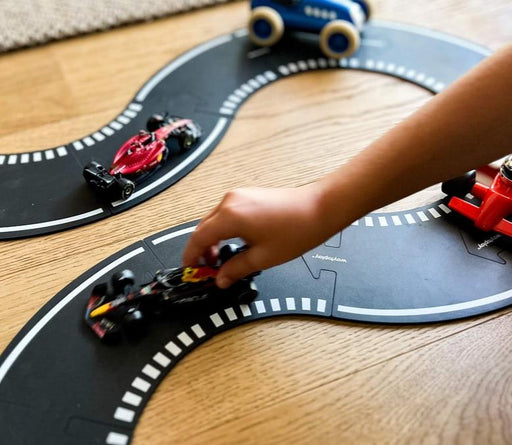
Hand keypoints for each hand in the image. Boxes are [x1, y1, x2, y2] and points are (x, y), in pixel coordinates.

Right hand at [182, 184, 328, 287]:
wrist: (319, 208)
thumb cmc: (297, 228)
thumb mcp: (262, 257)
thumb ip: (236, 269)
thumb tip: (222, 278)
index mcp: (230, 216)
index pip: (198, 238)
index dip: (191, 256)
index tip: (191, 269)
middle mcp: (230, 202)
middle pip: (203, 228)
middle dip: (201, 250)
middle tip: (207, 269)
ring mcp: (239, 196)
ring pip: (214, 220)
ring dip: (212, 239)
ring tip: (220, 259)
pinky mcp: (248, 196)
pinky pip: (226, 214)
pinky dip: (223, 229)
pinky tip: (232, 243)